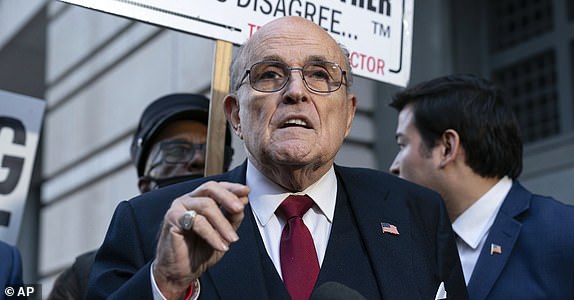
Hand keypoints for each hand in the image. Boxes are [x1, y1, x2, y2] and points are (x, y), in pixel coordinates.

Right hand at [152, 181, 249, 297]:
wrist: (180, 272)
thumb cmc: (198, 251)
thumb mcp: (222, 233)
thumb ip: (231, 217)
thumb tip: (243, 200)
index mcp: (199, 200)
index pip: (216, 187)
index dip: (232, 188)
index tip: (246, 191)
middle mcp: (188, 200)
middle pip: (210, 188)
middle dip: (228, 198)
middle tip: (240, 209)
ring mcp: (178, 208)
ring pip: (206, 205)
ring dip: (223, 224)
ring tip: (232, 239)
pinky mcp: (172, 219)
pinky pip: (197, 222)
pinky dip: (212, 234)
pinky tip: (220, 245)